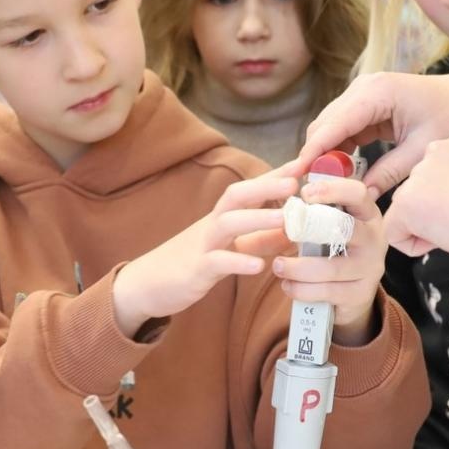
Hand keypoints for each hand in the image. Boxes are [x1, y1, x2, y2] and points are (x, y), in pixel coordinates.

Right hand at [111, 164, 299, 336]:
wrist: (146, 284)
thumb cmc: (192, 263)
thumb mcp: (230, 248)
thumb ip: (260, 240)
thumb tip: (294, 230)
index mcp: (222, 217)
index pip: (250, 189)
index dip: (275, 176)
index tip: (303, 164)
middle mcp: (212, 225)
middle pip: (236, 195)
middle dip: (266, 185)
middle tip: (296, 182)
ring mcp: (202, 245)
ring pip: (228, 223)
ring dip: (258, 218)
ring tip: (287, 219)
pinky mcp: (195, 269)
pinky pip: (218, 262)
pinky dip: (238, 261)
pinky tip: (259, 266)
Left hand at [269, 177, 385, 345]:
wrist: (350, 294)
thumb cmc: (332, 251)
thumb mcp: (327, 227)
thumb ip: (310, 209)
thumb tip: (277, 193)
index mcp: (366, 214)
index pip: (357, 193)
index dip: (331, 189)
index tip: (304, 193)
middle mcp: (373, 239)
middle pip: (346, 229)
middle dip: (312, 229)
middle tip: (286, 231)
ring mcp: (370, 268)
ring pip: (331, 268)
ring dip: (298, 267)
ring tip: (277, 265)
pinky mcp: (359, 294)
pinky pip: (327, 292)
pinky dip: (302, 289)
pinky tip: (288, 285)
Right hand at [299, 62, 448, 196]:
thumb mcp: (420, 150)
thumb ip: (388, 173)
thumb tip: (360, 198)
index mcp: (376, 92)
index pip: (333, 126)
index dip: (313, 153)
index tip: (298, 177)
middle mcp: (363, 88)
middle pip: (324, 125)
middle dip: (315, 156)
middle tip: (311, 189)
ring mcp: (362, 94)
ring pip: (329, 128)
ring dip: (325, 155)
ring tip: (324, 184)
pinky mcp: (365, 104)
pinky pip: (342, 129)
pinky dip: (338, 150)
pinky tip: (341, 172)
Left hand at [385, 128, 448, 288]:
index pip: (445, 169)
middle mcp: (436, 148)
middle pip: (423, 186)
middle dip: (437, 207)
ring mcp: (418, 174)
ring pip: (409, 208)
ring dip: (427, 225)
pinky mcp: (405, 202)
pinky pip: (395, 231)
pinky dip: (413, 244)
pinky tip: (442, 242)